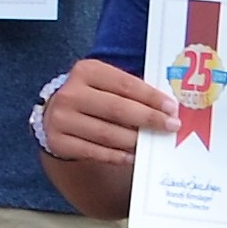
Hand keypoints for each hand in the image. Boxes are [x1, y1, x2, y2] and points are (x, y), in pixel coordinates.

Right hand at [38, 56, 173, 170]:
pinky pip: (94, 152)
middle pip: (117, 109)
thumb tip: (165, 108)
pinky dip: (117, 156)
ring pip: (106, 134)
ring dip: (135, 141)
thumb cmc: (92, 97)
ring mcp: (61, 119)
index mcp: (86, 71)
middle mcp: (70, 93)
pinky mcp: (58, 142)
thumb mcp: (105, 83)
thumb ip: (130, 91)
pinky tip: (132, 156)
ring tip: (153, 142)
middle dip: (148, 119)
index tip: (172, 108)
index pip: (125, 84)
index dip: (151, 97)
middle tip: (170, 126)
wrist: (55, 114)